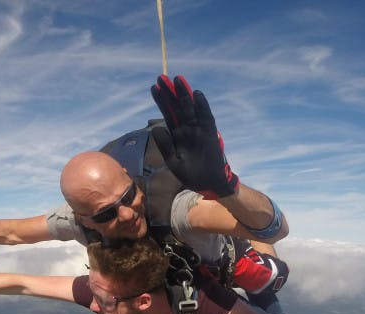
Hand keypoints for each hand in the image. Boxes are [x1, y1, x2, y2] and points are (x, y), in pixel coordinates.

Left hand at [150, 74, 238, 197]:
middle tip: (161, 78)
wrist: (209, 183)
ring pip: (190, 109)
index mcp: (176, 135)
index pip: (168, 114)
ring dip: (184, 95)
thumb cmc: (190, 174)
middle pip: (177, 107)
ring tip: (177, 79)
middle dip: (170, 94)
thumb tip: (155, 130)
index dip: (162, 101)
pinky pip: (205, 117)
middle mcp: (187, 128)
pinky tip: (196, 94)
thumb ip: (165, 146)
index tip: (154, 87)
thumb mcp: (173, 161)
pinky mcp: (210, 133)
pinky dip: (201, 106)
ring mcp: (199, 129)